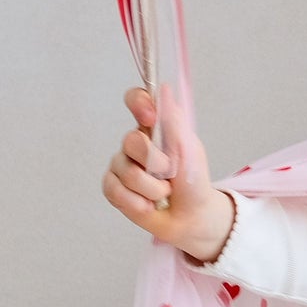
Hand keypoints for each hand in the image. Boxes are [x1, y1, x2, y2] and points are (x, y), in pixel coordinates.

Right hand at [103, 83, 232, 258]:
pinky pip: (114, 190)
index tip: (150, 117)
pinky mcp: (113, 187)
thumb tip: (164, 88)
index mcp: (155, 127)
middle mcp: (135, 142)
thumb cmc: (193, 180)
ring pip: (125, 171)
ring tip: (164, 194)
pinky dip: (136, 202)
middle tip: (170, 174)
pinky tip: (148, 206)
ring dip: (151, 188)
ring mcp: (122, 164)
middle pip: (130, 140)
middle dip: (155, 163)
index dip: (138, 102)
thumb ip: (174, 121)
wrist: (191, 217)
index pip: (137, 100)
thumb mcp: (189, 148)